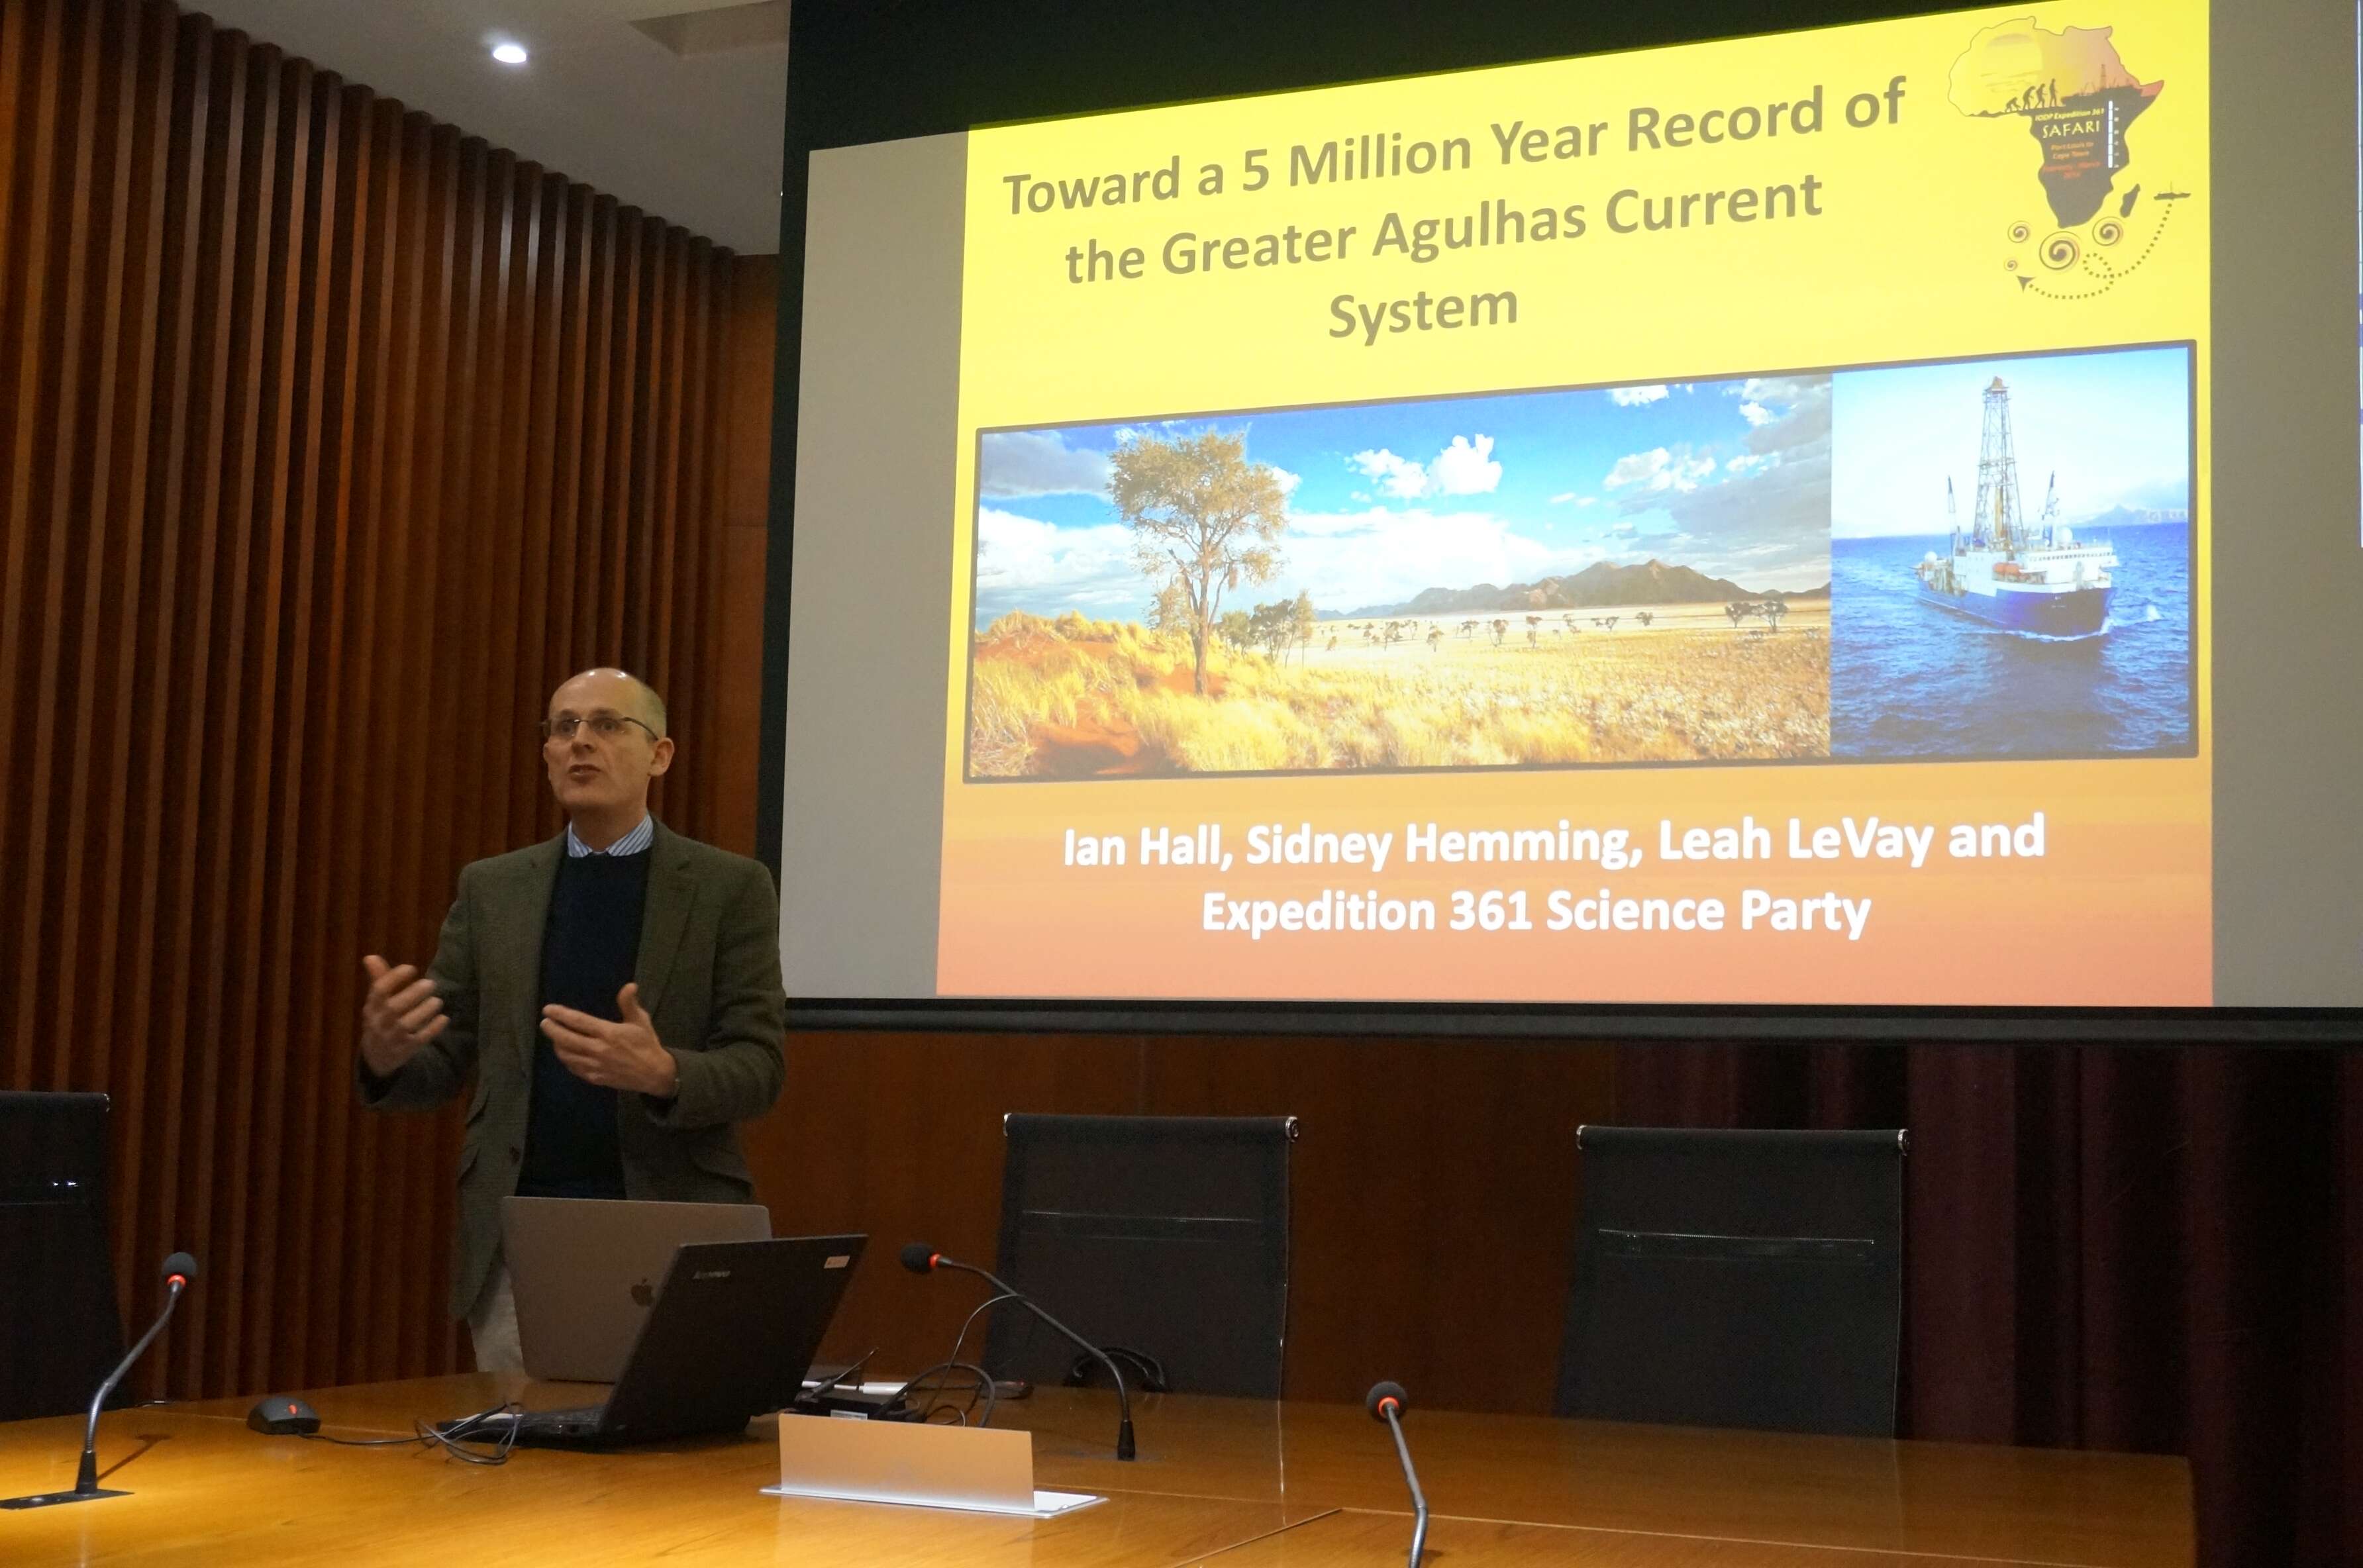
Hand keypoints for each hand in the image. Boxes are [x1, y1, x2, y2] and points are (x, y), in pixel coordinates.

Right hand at [361, 955, 446, 1077]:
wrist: (376, 1058)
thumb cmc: (380, 1021)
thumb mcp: (376, 1003)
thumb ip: (378, 980)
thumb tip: (371, 956)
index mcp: (371, 1008)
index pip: (379, 991)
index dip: (394, 978)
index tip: (411, 968)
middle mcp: (379, 1023)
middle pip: (394, 1008)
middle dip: (413, 994)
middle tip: (431, 983)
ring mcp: (391, 1038)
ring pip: (406, 1024)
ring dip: (424, 1011)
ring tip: (437, 1000)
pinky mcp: (405, 1050)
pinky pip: (419, 1040)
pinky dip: (432, 1029)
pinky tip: (444, 1019)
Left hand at [540, 983, 678, 1098]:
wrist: (654, 1074)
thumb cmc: (647, 1044)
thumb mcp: (641, 1021)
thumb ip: (629, 1004)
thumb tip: (629, 985)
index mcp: (608, 1033)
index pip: (578, 1021)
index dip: (561, 1014)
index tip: (548, 1009)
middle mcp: (598, 1049)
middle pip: (566, 1039)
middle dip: (552, 1030)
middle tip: (544, 1022)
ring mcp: (595, 1066)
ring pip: (567, 1055)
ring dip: (557, 1045)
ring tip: (554, 1037)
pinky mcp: (595, 1078)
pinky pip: (574, 1068)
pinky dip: (567, 1060)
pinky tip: (566, 1054)